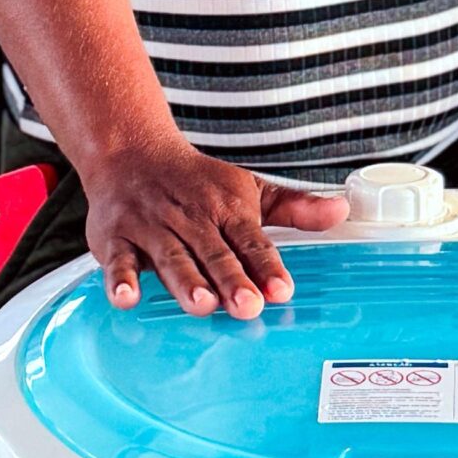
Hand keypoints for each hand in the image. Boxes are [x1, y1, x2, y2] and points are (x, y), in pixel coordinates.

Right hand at [82, 137, 349, 316]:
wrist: (131, 149)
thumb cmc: (196, 181)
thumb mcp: (249, 189)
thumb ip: (295, 208)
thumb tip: (342, 211)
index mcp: (226, 209)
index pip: (252, 240)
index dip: (267, 266)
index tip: (282, 291)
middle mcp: (191, 218)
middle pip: (214, 253)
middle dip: (231, 280)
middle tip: (247, 307)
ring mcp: (152, 228)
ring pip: (171, 258)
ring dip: (185, 281)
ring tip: (202, 305)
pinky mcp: (115, 238)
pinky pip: (117, 260)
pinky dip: (120, 278)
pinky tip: (126, 298)